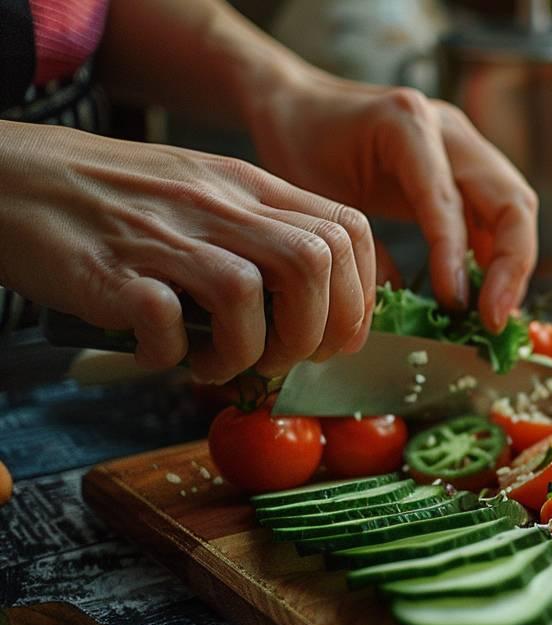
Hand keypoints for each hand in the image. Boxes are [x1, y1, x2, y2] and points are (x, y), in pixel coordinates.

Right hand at [0, 122, 374, 381]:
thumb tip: (320, 306)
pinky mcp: (109, 272)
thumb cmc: (114, 201)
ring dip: (251, 350)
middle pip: (314, 261)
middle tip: (286, 359)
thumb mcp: (205, 194)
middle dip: (317, 330)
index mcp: (246, 186)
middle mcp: (214, 205)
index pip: (346, 230)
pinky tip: (164, 354)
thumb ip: (263, 234)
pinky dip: (175, 353)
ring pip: (249, 292)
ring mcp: (162, 236)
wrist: (8, 176)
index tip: (337, 335)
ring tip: (223, 364)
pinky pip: (165, 321)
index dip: (359, 295)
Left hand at [247, 75, 537, 332]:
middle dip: (510, 266)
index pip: (451, 200)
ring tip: (493, 314)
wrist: (297, 104)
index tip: (453, 305)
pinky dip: (498, 256)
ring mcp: (465, 146)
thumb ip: (362, 246)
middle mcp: (449, 129)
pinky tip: (484, 294)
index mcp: (407, 124)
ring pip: (516, 208)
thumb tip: (402, 306)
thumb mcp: (317, 196)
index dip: (457, 258)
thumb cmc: (297, 143)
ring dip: (512, 266)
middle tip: (493, 320)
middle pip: (511, 200)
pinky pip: (499, 215)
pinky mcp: (468, 168)